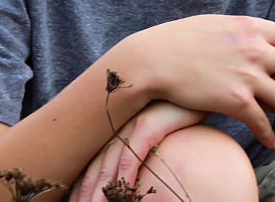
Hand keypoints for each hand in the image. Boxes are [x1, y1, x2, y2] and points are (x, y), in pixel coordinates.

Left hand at [72, 101, 204, 201]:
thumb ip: (136, 153)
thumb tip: (127, 179)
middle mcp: (118, 128)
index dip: (80, 187)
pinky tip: (123, 190)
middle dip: (85, 193)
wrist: (194, 84)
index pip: (90, 166)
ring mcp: (132, 124)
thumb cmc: (175, 116)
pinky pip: (134, 152)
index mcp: (114, 132)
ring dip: (101, 190)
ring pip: (110, 163)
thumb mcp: (150, 134)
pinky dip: (126, 173)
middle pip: (95, 168)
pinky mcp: (150, 123)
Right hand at [119, 14, 274, 147]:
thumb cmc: (177, 40)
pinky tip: (274, 142)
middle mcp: (254, 49)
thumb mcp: (214, 24)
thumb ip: (236, 31)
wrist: (153, 59)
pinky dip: (268, 132)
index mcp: (250, 27)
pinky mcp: (234, 99)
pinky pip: (259, 120)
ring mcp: (247, 75)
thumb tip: (248, 36)